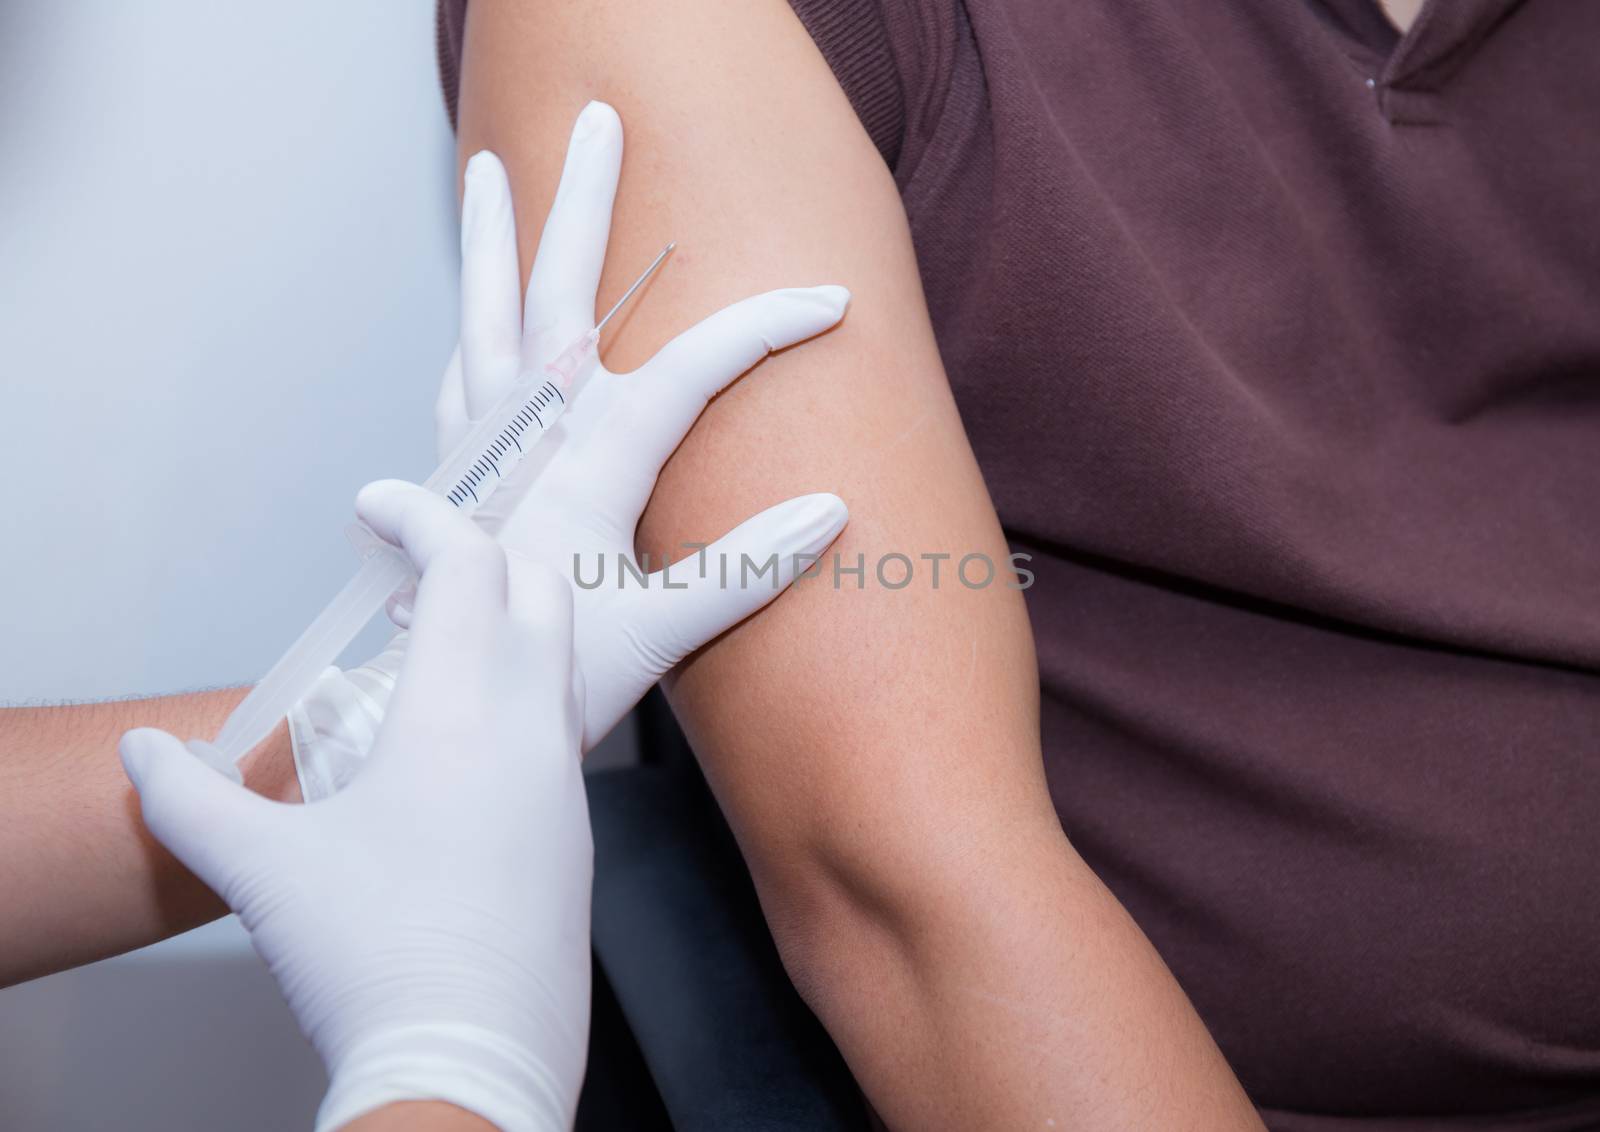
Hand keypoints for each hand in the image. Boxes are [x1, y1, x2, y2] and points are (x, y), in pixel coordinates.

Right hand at [123, 481, 590, 1131]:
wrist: (468, 1068)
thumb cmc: (378, 962)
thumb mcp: (261, 871)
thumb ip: (189, 800)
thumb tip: (145, 758)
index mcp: (463, 714)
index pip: (469, 563)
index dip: (425, 515)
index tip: (381, 505)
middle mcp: (532, 733)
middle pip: (540, 590)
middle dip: (484, 556)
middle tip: (414, 568)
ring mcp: (567, 784)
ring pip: (561, 661)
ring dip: (507, 627)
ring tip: (430, 651)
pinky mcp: (575, 834)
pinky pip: (561, 729)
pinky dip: (520, 696)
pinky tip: (460, 747)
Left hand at [291, 102, 848, 796]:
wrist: (450, 716)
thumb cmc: (549, 680)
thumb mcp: (656, 634)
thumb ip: (741, 570)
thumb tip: (831, 510)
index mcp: (585, 471)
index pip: (684, 375)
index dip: (761, 329)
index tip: (831, 301)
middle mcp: (524, 442)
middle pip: (557, 296)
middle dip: (582, 204)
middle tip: (598, 123)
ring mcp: (480, 453)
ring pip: (484, 318)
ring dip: (491, 240)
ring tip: (488, 172)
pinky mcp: (455, 478)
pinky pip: (460, 377)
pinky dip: (470, 328)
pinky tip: (475, 319)